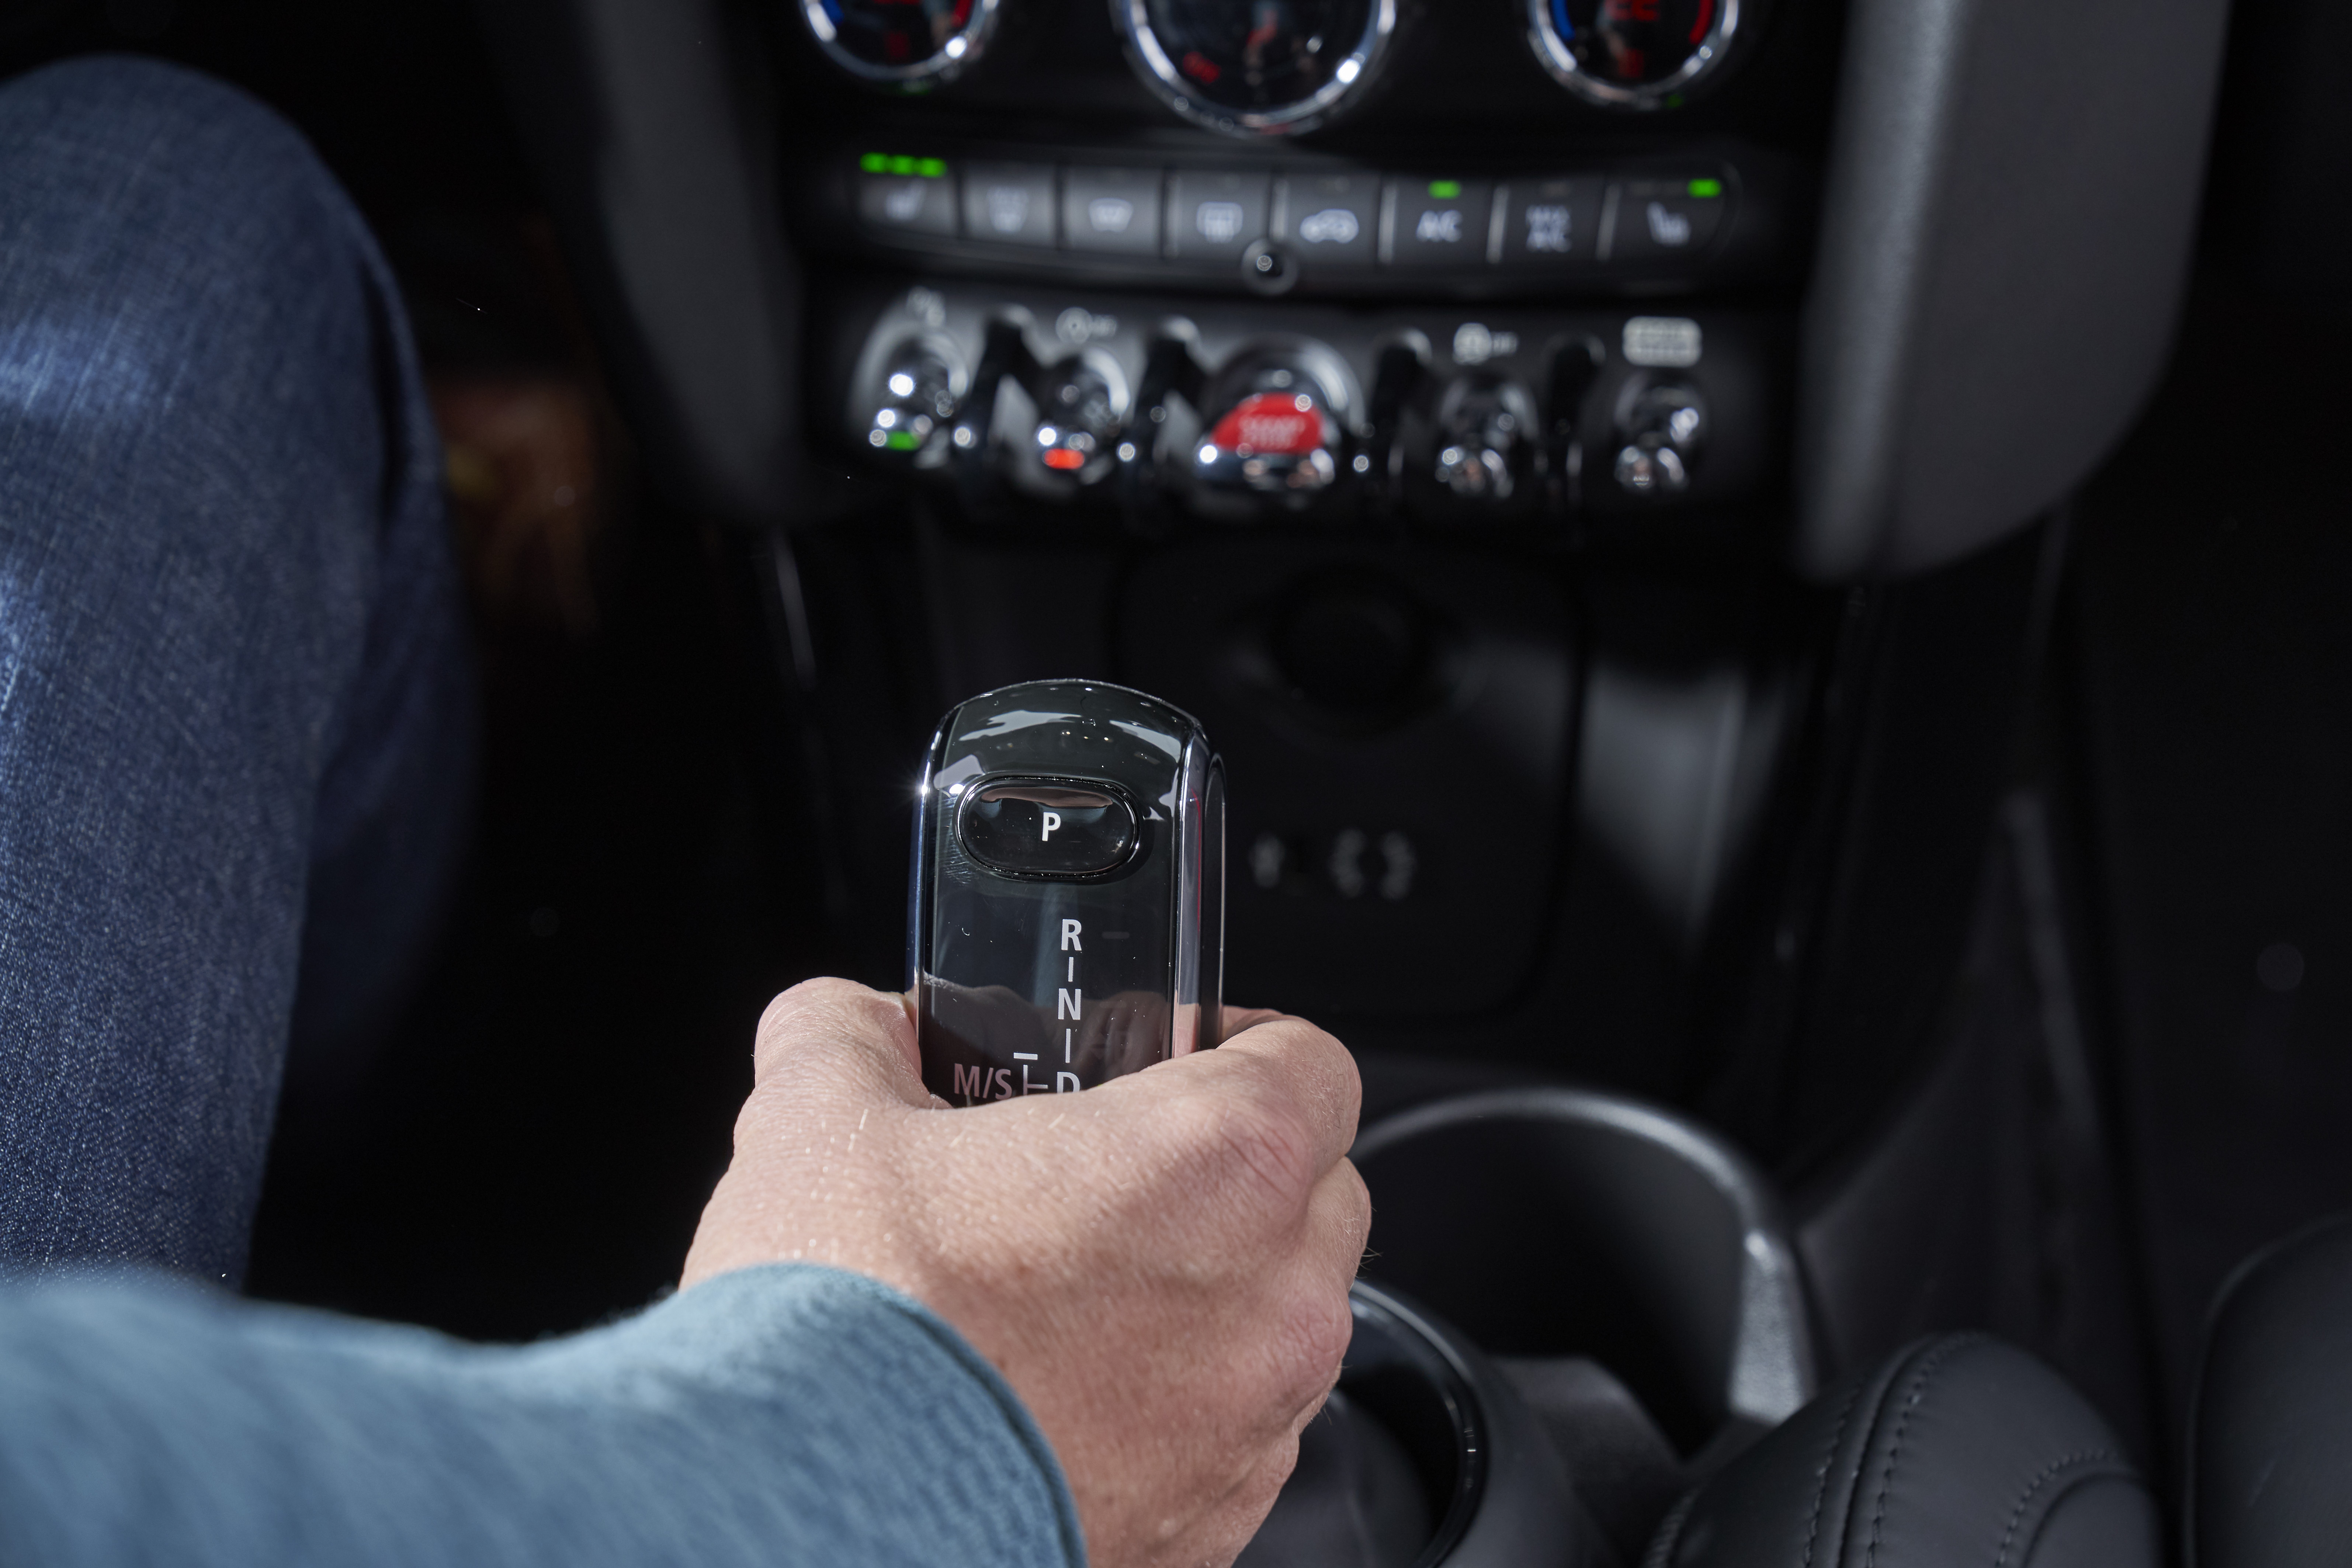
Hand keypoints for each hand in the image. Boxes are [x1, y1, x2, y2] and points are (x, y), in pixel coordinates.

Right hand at [682, 979, 1368, 1567]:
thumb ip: (854, 1038)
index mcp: (1221, 1164)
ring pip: (1280, 1325)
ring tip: (1066, 1296)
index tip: (1174, 1057)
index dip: (1242, 1047)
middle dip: (1228, 1175)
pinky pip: (1234, 1437)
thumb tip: (856, 1030)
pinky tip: (1054, 1397)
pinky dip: (1171, 1409)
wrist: (807, 1525)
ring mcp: (1253, 1430)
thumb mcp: (818, 1122)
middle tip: (1106, 1175)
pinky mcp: (1212, 1529)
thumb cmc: (847, 1335)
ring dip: (1204, 1297)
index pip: (1312, 1064)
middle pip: (1314, 1196)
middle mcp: (1274, 1301)